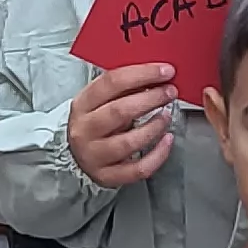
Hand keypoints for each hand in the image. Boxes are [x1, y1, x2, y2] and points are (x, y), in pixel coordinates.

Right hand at [69, 63, 179, 188]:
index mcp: (82, 105)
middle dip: (151, 99)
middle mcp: (85, 130)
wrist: (78, 156)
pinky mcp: (108, 176)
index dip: (142, 74)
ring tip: (167, 116)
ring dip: (154, 126)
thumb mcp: (101, 101)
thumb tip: (156, 76)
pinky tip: (167, 141)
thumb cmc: (95, 123)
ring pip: (129, 142)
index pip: (111, 82)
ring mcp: (95, 155)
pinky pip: (138, 168)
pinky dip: (158, 155)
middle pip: (120, 111)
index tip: (164, 71)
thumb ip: (124, 88)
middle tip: (170, 92)